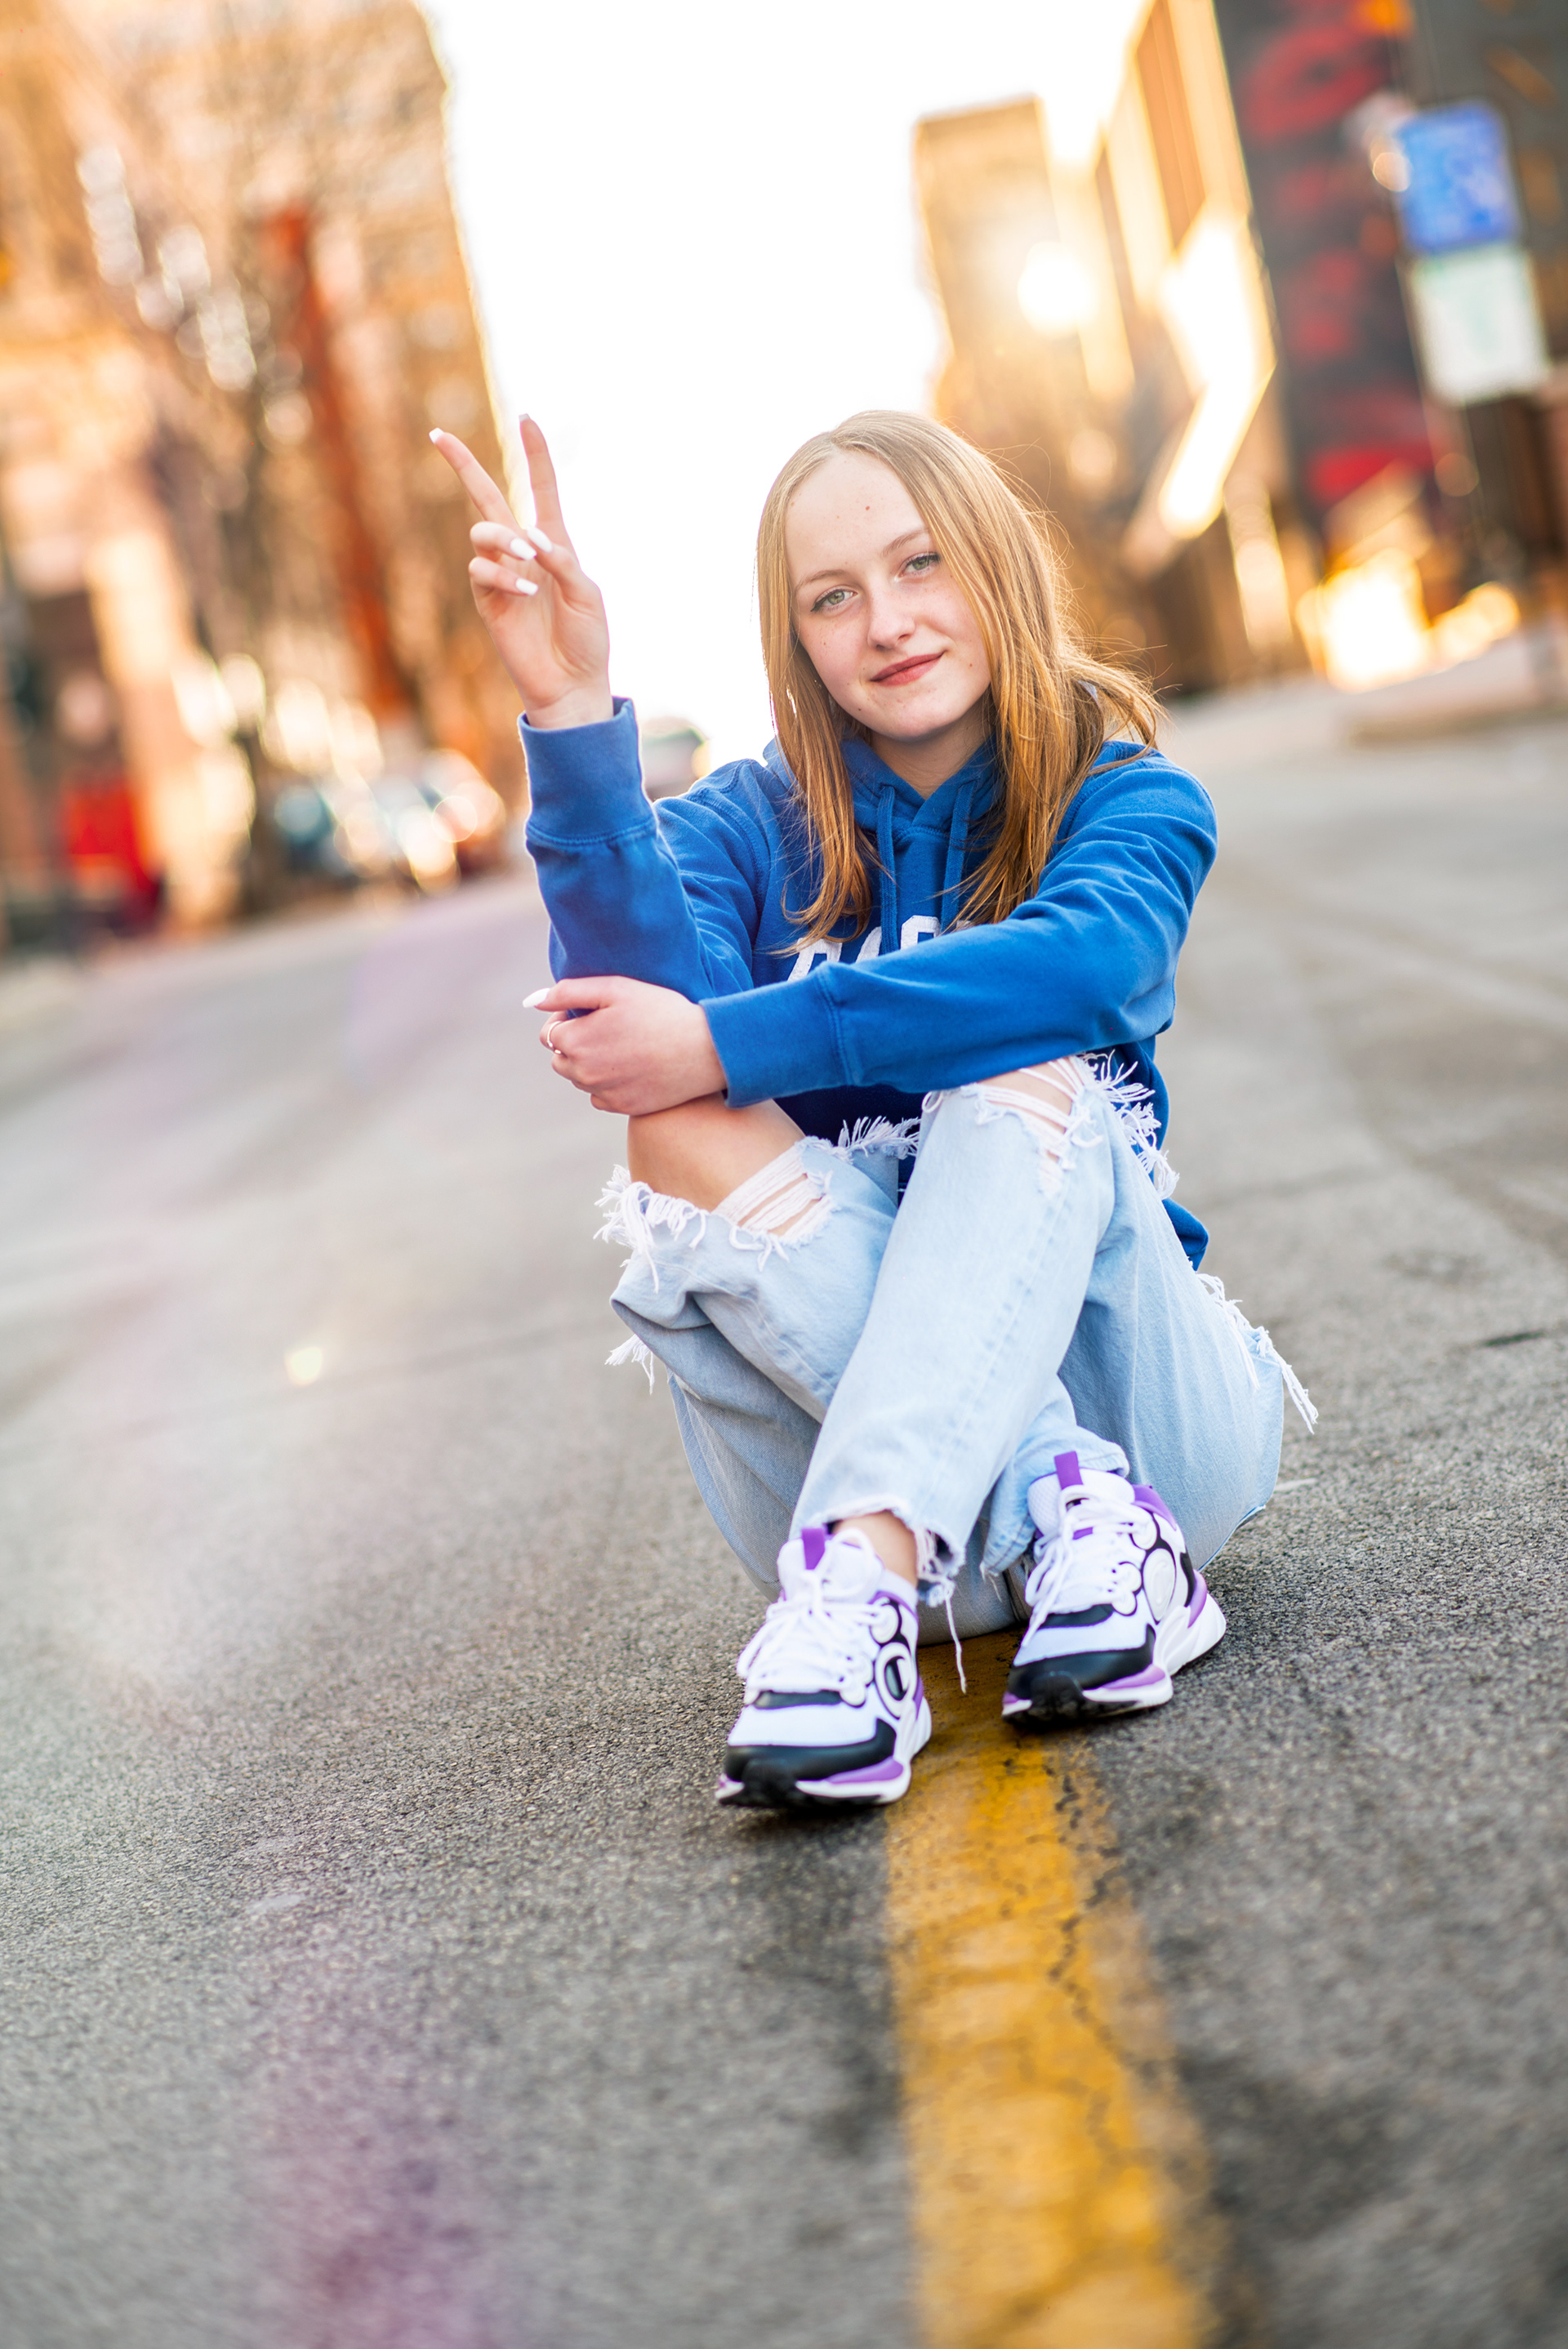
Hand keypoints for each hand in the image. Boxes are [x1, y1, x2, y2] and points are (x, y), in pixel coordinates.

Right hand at [431, 416, 612, 728]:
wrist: (571, 684)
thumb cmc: (586, 640)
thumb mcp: (586, 595)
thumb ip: (562, 561)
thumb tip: (530, 537)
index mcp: (554, 543)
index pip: (541, 489)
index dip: (534, 454)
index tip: (526, 418)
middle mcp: (522, 552)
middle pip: (486, 497)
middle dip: (462, 465)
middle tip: (437, 435)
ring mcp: (500, 574)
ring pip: (482, 532)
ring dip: (503, 539)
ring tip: (528, 559)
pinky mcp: (487, 600)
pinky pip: (482, 571)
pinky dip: (504, 576)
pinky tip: (526, 592)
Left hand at [526, 976, 726, 1113]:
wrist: (705, 1049)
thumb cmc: (661, 1011)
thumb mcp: (615, 988)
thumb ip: (567, 992)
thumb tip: (530, 1002)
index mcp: (575, 1041)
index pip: (550, 1033)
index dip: (569, 1019)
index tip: (595, 1012)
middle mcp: (583, 1073)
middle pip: (561, 1059)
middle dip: (576, 1043)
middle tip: (611, 1028)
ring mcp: (603, 1093)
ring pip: (580, 1079)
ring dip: (592, 1064)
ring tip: (626, 1046)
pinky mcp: (623, 1107)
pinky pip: (599, 1096)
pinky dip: (609, 1083)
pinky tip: (633, 1067)